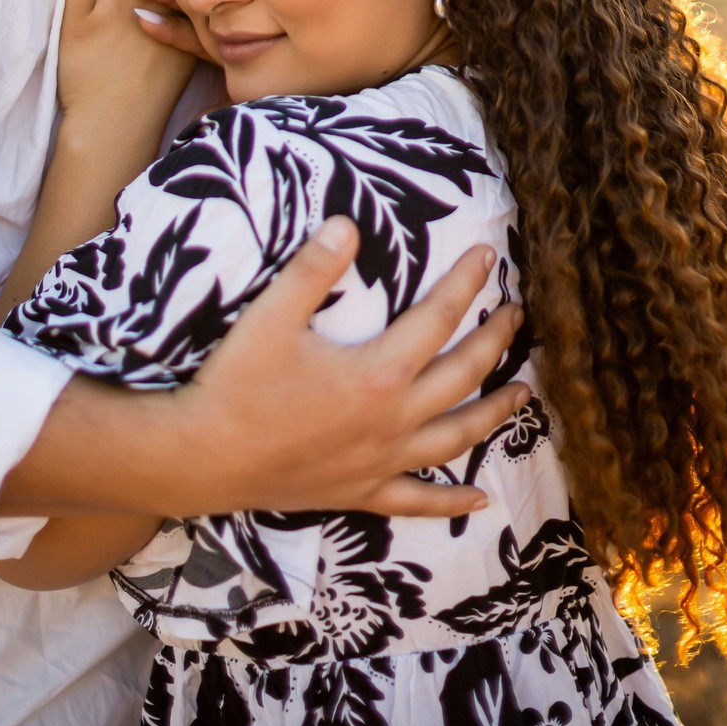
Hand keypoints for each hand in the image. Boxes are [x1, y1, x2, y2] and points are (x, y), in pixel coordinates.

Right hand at [0, 222, 528, 519]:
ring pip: (455, 438)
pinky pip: (417, 500)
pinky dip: (451, 501)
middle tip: (518, 316)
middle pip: (461, 376)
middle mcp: (392, 421)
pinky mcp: (362, 492)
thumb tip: (350, 224)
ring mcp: (381, 461)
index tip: (489, 255)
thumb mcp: (271, 316)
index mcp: (377, 374)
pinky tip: (478, 501)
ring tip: (523, 394)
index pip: (437, 319)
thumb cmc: (237, 383)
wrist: (203, 458)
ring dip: (494, 414)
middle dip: (494, 342)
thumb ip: (314, 268)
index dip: (465, 284)